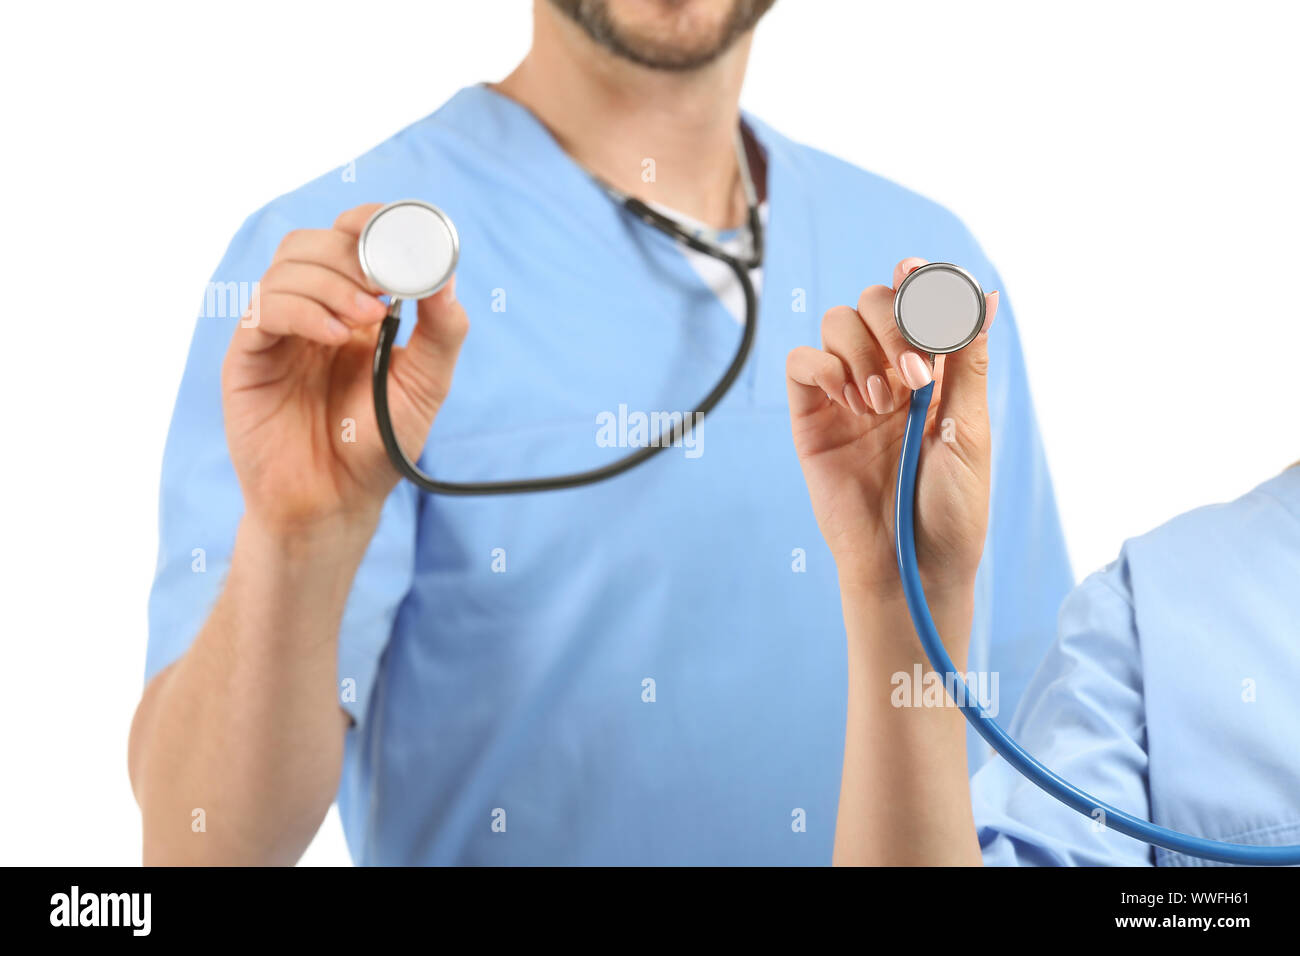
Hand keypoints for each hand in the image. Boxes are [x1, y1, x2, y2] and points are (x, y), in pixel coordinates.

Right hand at [221, 203, 468, 535]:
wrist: (336, 501)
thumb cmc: (378, 444)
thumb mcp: (426, 386)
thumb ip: (442, 333)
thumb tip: (447, 277)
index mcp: (354, 308)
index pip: (351, 240)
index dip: (371, 223)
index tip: (401, 235)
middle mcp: (312, 311)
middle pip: (315, 242)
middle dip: (353, 252)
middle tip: (384, 286)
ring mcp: (278, 331)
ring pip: (288, 266)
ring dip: (332, 282)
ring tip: (366, 320)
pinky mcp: (249, 358)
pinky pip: (264, 310)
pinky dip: (302, 310)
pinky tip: (335, 336)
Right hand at [786, 258, 998, 601]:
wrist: (910, 565)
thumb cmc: (950, 509)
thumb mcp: (969, 432)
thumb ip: (966, 362)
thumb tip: (984, 296)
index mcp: (933, 374)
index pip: (918, 304)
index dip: (916, 282)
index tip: (916, 274)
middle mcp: (887, 375)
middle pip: (873, 303)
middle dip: (893, 324)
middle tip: (913, 378)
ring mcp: (846, 394)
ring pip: (836, 322)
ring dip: (861, 349)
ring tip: (881, 404)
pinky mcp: (811, 417)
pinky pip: (801, 362)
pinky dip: (822, 365)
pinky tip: (849, 400)